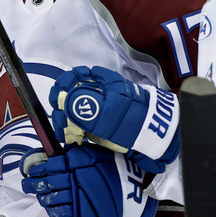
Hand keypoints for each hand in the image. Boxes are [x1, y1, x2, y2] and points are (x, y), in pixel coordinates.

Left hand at [20, 144, 154, 216]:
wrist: (132, 193)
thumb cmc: (113, 169)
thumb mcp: (93, 153)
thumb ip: (74, 153)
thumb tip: (54, 152)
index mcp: (75, 166)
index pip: (47, 169)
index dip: (35, 172)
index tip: (30, 174)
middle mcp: (74, 184)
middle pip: (47, 187)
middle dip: (35, 187)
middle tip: (28, 187)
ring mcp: (78, 203)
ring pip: (53, 204)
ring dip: (45, 202)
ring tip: (43, 200)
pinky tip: (55, 214)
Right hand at [49, 66, 178, 171]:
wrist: (156, 140)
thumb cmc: (135, 121)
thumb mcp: (109, 111)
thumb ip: (85, 105)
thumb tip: (64, 100)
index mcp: (103, 82)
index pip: (76, 75)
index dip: (64, 85)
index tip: (58, 98)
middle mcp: (98, 94)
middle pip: (70, 95)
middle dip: (62, 109)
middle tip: (63, 123)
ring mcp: (97, 111)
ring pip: (71, 112)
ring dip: (64, 123)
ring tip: (68, 135)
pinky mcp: (97, 127)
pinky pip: (77, 126)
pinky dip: (71, 133)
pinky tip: (72, 140)